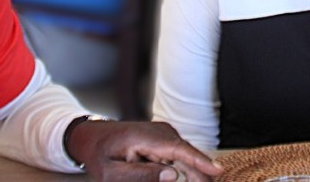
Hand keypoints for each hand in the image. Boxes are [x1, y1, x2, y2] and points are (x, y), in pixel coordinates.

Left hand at [67, 120, 222, 181]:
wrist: (92, 137)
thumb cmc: (100, 154)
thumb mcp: (112, 173)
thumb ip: (141, 175)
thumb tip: (173, 176)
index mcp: (144, 137)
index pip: (178, 149)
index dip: (200, 161)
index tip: (217, 171)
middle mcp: (159, 132)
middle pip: (187, 154)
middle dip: (200, 173)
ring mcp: (163, 134)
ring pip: (186, 156)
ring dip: (194, 173)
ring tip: (202, 181)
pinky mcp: (164, 140)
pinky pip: (180, 156)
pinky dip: (186, 169)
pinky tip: (191, 179)